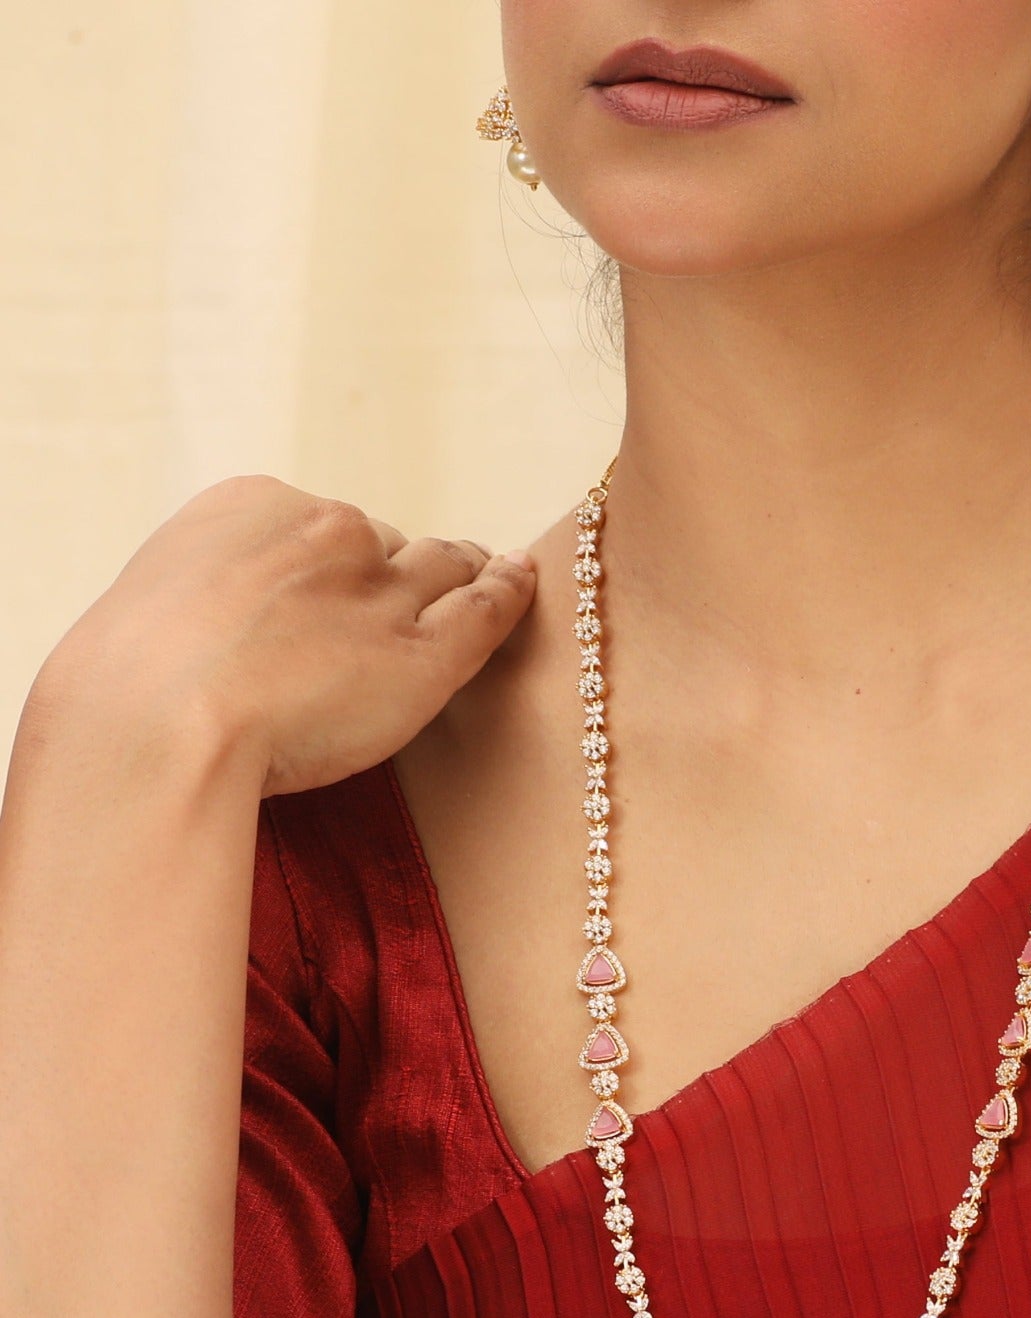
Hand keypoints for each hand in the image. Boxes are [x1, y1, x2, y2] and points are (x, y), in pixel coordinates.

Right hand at [33, 475, 538, 796]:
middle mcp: (329, 533)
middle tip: (422, 589)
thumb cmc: (131, 693)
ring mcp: (382, 590)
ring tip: (490, 573)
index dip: (346, 559)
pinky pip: (488, 608)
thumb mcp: (159, 610)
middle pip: (391, 542)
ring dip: (465, 571)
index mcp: (256, 505)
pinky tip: (524, 581)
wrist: (152, 723)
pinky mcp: (426, 653)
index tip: (351, 578)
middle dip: (402, 567)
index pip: (326, 526)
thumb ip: (214, 601)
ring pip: (445, 566)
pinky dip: (511, 590)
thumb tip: (232, 631)